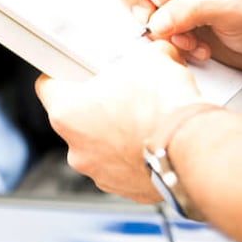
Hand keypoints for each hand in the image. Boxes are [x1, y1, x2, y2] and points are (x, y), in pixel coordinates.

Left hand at [34, 41, 202, 202]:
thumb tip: (152, 52)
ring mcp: (99, 172)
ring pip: (101, 145)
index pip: (47, 86)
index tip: (73, 70)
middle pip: (76, 118)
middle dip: (98, 105)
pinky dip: (136, 155)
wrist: (194, 149)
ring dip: (118, 133)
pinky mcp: (125, 189)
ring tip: (146, 119)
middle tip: (124, 93)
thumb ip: (138, 55)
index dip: (62, 74)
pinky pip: (124, 166)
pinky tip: (156, 141)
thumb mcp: (148, 59)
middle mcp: (77, 148)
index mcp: (66, 112)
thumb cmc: (163, 107)